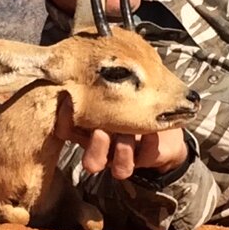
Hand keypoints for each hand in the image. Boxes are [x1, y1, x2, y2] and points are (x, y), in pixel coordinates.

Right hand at [55, 94, 187, 178]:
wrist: (164, 126)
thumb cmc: (131, 102)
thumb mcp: (114, 93)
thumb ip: (101, 86)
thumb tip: (89, 61)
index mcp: (89, 132)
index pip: (66, 133)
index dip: (64, 122)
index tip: (70, 101)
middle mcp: (105, 149)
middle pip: (91, 162)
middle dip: (96, 146)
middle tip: (102, 130)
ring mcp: (126, 157)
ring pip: (118, 168)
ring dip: (124, 149)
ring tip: (132, 131)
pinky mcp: (146, 158)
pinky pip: (146, 157)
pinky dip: (149, 142)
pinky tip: (152, 131)